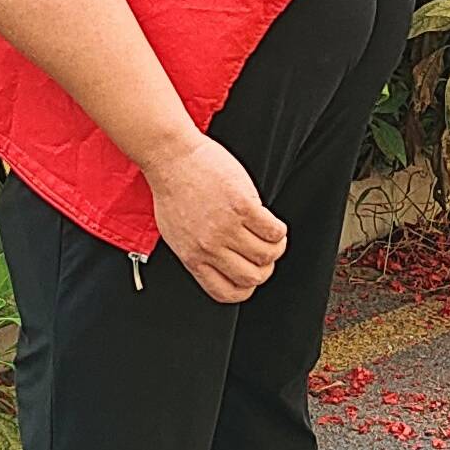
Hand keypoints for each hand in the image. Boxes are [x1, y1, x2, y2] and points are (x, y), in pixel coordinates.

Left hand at [144, 132, 287, 305]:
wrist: (171, 157)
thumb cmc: (172, 191)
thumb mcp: (176, 234)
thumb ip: (198, 253)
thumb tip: (221, 265)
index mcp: (192, 257)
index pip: (227, 292)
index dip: (245, 288)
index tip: (250, 275)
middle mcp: (210, 246)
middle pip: (253, 276)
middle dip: (265, 268)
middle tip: (264, 253)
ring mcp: (226, 226)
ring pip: (267, 254)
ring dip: (275, 247)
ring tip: (271, 235)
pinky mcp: (242, 206)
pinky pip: (274, 230)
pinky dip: (278, 230)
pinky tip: (271, 221)